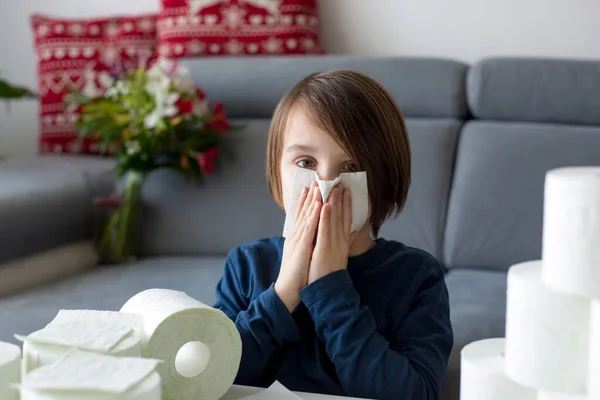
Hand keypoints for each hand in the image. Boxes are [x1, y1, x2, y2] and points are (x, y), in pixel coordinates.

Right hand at [275, 182, 321, 311]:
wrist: (288, 289)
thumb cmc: (298, 274)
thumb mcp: (303, 255)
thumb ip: (308, 244)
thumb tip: (313, 237)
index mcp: (297, 237)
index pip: (302, 215)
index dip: (305, 201)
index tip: (310, 188)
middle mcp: (296, 235)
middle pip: (303, 211)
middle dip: (310, 195)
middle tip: (315, 180)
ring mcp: (298, 239)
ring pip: (307, 215)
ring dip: (313, 200)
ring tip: (319, 186)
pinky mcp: (302, 245)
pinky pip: (310, 227)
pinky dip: (314, 214)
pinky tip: (320, 204)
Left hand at [308, 185, 356, 284]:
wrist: (328, 292)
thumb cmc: (331, 274)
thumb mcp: (341, 256)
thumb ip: (348, 242)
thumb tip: (356, 231)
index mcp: (343, 242)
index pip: (346, 219)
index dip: (346, 204)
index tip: (346, 190)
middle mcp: (340, 241)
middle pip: (341, 216)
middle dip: (341, 199)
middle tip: (340, 183)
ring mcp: (333, 245)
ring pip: (333, 220)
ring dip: (333, 203)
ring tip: (333, 188)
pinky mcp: (324, 249)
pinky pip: (324, 231)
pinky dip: (324, 218)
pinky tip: (324, 206)